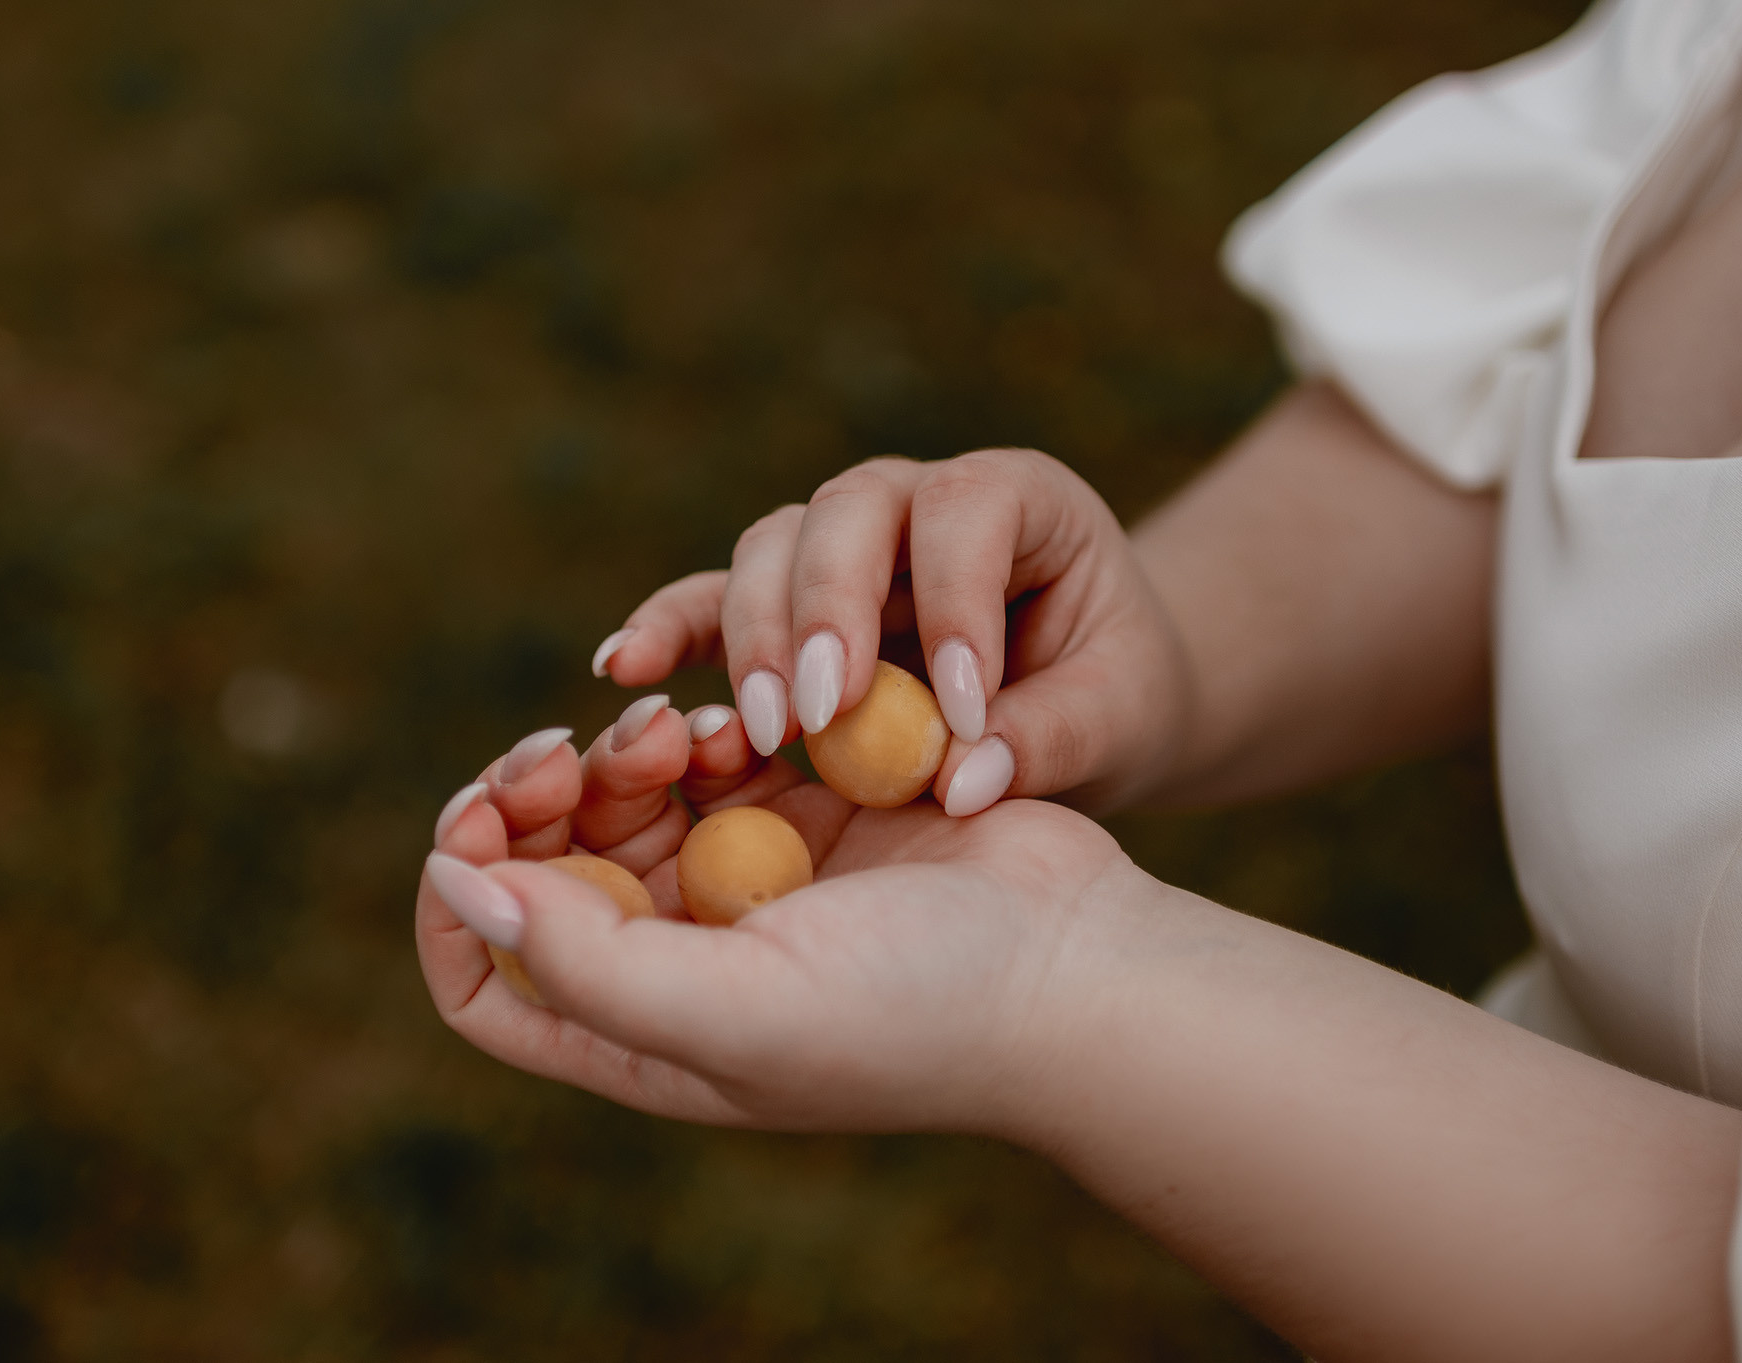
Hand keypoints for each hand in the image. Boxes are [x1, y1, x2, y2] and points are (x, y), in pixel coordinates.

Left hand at [416, 700, 1140, 1133]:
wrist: (1074, 965)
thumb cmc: (915, 1012)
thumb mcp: (739, 1012)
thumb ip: (587, 966)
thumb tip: (456, 886)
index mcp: (646, 1036)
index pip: (487, 980)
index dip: (460, 900)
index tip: (485, 822)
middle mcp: (683, 964)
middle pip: (548, 868)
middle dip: (538, 797)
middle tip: (563, 750)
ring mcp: (746, 887)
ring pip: (626, 799)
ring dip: (624, 748)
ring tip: (673, 730)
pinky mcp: (807, 819)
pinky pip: (716, 757)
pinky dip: (707, 725)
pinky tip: (742, 721)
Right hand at [588, 450, 1193, 815]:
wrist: (1085, 697)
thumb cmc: (1111, 694)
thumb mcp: (1118, 717)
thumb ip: (1052, 738)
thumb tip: (961, 782)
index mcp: (1017, 499)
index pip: (967, 515)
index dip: (956, 604)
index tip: (962, 714)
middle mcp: (916, 501)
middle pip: (846, 511)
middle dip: (827, 609)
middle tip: (822, 715)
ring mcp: (841, 544)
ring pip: (771, 546)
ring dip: (753, 635)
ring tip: (758, 734)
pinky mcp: (786, 603)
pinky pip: (712, 600)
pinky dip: (668, 629)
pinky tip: (623, 668)